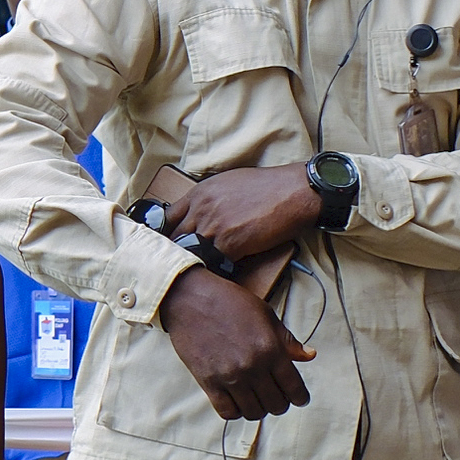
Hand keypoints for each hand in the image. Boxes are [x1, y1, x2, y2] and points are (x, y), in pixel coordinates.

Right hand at [157, 266, 315, 419]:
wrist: (191, 299)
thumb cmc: (230, 303)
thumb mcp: (266, 315)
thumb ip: (288, 340)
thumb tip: (310, 355)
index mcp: (271, 349)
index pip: (294, 388)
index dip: (300, 398)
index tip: (298, 398)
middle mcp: (253, 366)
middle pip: (276, 405)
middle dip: (280, 404)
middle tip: (275, 396)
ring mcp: (229, 376)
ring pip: (253, 412)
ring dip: (258, 409)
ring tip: (256, 400)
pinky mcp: (208, 381)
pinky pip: (227, 411)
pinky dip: (236, 411)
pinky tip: (236, 401)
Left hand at [168, 164, 319, 263]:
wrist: (294, 192)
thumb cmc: (267, 186)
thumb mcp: (227, 184)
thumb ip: (207, 200)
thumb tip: (198, 214)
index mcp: (198, 194)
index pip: (167, 218)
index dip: (165, 234)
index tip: (165, 245)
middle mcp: (201, 210)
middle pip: (175, 238)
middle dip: (177, 253)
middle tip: (178, 265)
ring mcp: (214, 228)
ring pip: (191, 253)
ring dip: (194, 264)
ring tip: (194, 274)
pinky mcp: (231, 244)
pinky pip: (214, 263)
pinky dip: (216, 271)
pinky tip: (217, 275)